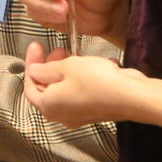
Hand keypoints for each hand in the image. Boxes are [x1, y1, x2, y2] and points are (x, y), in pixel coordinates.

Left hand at [23, 41, 146, 127]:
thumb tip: (34, 71)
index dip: (30, 64)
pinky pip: (81, 92)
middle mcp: (62, 115)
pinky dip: (82, 77)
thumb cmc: (96, 80)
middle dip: (49, 67)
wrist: (132, 97)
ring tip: (75, 54)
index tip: (36, 45)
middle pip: (47, 89)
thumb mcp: (68, 66)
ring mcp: (79, 116)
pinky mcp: (94, 111)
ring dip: (66, 70)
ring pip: (64, 90)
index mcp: (49, 106)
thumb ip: (47, 69)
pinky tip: (93, 64)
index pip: (29, 87)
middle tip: (58, 49)